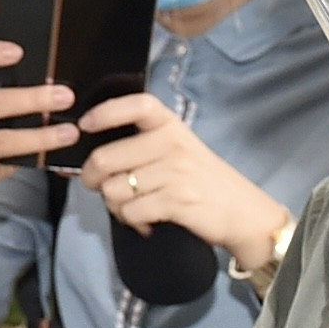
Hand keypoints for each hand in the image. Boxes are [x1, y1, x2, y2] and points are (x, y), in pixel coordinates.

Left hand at [72, 94, 291, 273]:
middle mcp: (172, 144)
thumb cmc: (202, 180)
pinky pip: (131, 213)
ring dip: (115, 206)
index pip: (137, 105)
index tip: (85, 125)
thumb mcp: (178, 150)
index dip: (105, 112)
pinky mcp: (177, 201)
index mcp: (170, 126)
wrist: (242, 212)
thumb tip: (91, 162)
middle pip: (105, 159)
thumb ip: (141, 147)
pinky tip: (147, 221)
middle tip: (101, 188)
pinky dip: (132, 222)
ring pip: (113, 191)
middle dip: (92, 179)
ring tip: (134, 207)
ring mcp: (175, 172)